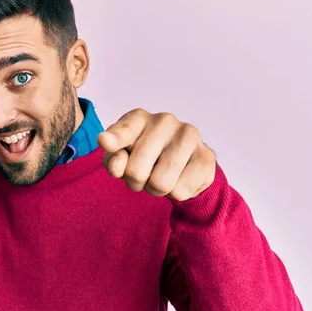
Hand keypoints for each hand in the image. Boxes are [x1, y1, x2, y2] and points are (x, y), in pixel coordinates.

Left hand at [97, 109, 215, 200]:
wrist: (184, 163)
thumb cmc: (145, 157)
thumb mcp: (121, 157)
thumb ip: (112, 159)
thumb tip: (115, 160)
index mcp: (138, 118)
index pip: (123, 131)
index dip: (113, 140)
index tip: (105, 142)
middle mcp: (164, 120)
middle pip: (136, 171)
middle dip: (135, 182)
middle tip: (143, 175)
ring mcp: (188, 136)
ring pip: (160, 184)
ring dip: (155, 189)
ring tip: (159, 176)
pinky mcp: (206, 156)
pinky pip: (180, 191)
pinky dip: (176, 193)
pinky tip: (179, 178)